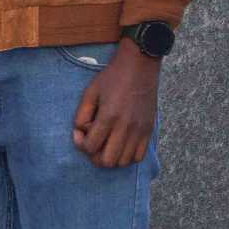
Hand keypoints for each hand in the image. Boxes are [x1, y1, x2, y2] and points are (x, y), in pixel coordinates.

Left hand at [72, 42, 160, 168]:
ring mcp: (140, 131)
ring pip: (122, 162)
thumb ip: (81, 115)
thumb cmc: (112, 77)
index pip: (90, 147)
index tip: (80, 131)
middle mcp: (126, 127)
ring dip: (110, 157)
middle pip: (107, 161)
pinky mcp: (149, 130)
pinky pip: (138, 157)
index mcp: (109, 116)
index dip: (80, 143)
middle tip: (92, 141)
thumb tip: (80, 132)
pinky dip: (127, 156)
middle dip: (94, 155)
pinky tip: (120, 143)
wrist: (139, 66)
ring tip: (106, 142)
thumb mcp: (90, 92)